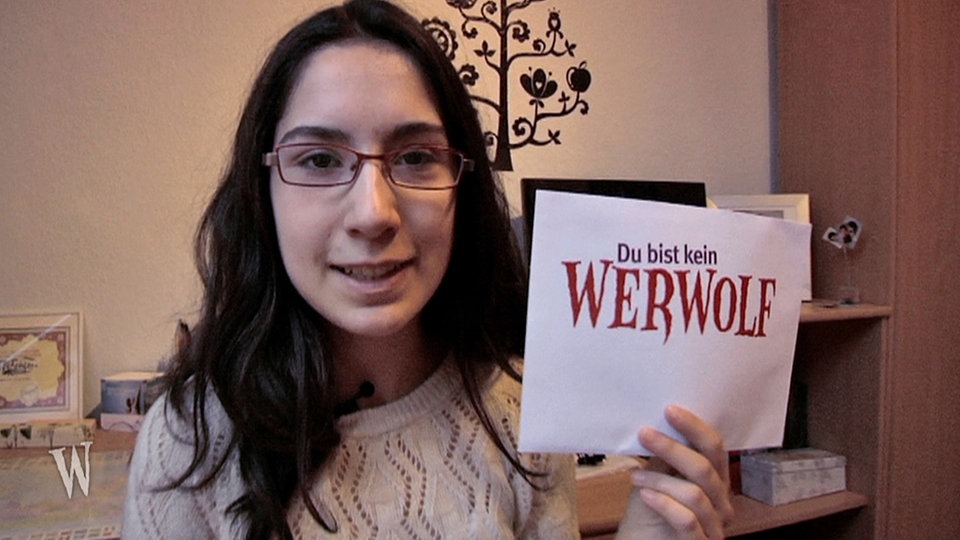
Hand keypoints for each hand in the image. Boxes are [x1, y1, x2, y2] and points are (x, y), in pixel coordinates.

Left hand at [616, 406, 734, 538]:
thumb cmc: (649, 516)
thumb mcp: (657, 481)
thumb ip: (665, 459)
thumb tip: (660, 425)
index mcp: (715, 482)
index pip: (715, 448)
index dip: (694, 427)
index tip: (669, 410)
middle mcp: (721, 504)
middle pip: (705, 468)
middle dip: (673, 448)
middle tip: (645, 434)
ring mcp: (714, 527)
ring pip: (694, 493)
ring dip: (660, 480)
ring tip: (635, 477)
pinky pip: (687, 519)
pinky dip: (664, 504)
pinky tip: (645, 496)